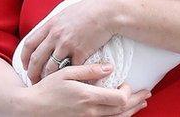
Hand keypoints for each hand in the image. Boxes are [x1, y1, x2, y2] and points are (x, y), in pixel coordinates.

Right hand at [16, 64, 150, 116]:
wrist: (32, 109)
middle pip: (122, 110)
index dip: (128, 91)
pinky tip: (123, 113)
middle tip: (147, 93)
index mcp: (88, 97)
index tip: (127, 82)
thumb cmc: (47, 89)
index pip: (119, 98)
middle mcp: (91, 112)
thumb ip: (89, 70)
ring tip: (141, 104)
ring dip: (131, 111)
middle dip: (137, 101)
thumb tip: (110, 68)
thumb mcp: (66, 73)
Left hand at [20, 0, 124, 83]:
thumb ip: (55, 25)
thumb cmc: (88, 11)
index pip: (29, 44)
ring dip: (48, 79)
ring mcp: (67, 44)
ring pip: (51, 67)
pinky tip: (70, 84)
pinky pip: (71, 70)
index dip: (24, 58)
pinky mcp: (81, 52)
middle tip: (33, 82)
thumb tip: (47, 33)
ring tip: (49, 87)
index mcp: (50, 25)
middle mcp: (55, 35)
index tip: (25, 66)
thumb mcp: (65, 14)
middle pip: (36, 59)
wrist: (106, 12)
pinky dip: (70, 78)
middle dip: (32, 73)